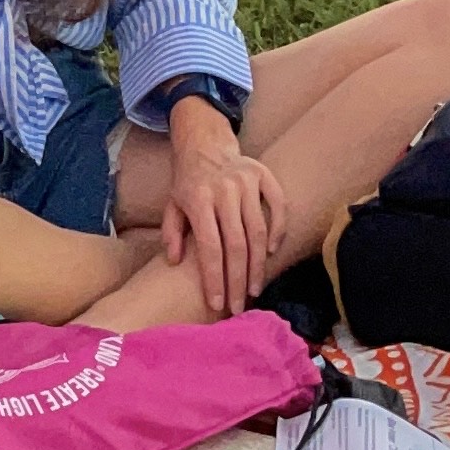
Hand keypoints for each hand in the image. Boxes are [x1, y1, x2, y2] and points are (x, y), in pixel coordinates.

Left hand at [162, 101, 287, 314]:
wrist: (204, 143)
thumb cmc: (188, 182)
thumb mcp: (172, 204)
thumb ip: (172, 232)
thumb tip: (174, 261)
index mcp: (198, 198)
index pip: (209, 247)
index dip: (214, 278)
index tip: (217, 303)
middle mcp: (224, 190)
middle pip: (236, 245)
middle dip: (237, 281)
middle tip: (239, 307)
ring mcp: (246, 181)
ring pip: (258, 231)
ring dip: (258, 265)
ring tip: (253, 289)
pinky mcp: (264, 174)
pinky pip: (278, 206)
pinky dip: (277, 231)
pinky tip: (271, 253)